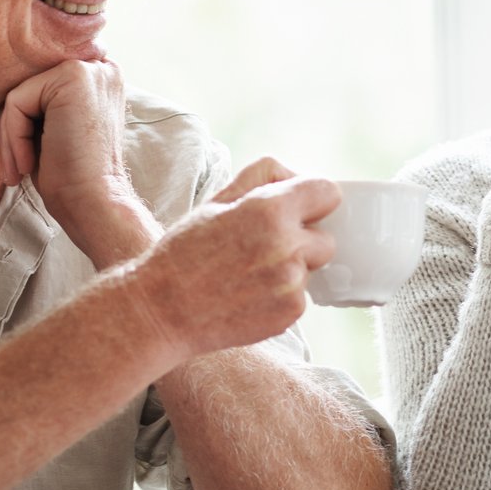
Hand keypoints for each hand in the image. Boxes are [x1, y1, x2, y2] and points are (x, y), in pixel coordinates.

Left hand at [0, 60, 155, 263]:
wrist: (94, 203)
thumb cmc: (71, 177)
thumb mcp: (52, 131)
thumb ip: (37, 104)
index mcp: (99, 79)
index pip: (40, 83)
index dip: (21, 114)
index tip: (10, 149)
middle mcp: (99, 67)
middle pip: (28, 84)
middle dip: (10, 124)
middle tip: (9, 164)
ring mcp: (89, 69)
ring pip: (19, 93)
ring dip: (11, 136)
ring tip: (18, 170)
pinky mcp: (73, 78)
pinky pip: (17, 101)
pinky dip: (14, 137)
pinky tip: (27, 164)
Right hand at [118, 168, 341, 360]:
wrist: (162, 310)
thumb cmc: (185, 251)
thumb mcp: (217, 201)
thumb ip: (262, 177)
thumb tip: (297, 176)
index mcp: (270, 209)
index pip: (328, 192)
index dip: (315, 200)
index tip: (302, 210)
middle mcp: (287, 245)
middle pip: (326, 238)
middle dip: (303, 240)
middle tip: (263, 248)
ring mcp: (292, 282)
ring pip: (311, 269)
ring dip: (291, 270)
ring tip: (249, 274)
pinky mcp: (290, 312)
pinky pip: (300, 297)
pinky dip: (282, 297)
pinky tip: (249, 296)